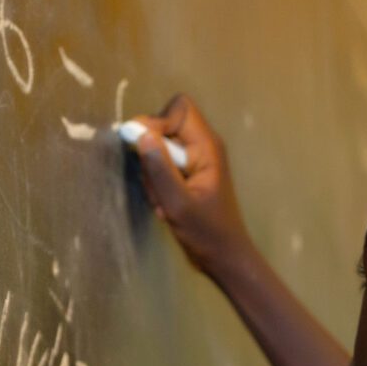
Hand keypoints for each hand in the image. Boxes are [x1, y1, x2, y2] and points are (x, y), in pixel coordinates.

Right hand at [126, 94, 251, 277]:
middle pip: (164, 128)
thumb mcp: (178, 203)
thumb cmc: (207, 232)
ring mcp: (195, 161)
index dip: (157, 121)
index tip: (145, 147)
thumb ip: (160, 168)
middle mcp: (202, 147)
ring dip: (154, 177)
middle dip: (152, 156)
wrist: (224, 257)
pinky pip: (162, 168)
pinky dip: (158, 187)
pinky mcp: (188, 175)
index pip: (180, 108)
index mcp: (207, 146)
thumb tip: (142, 134)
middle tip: (157, 186)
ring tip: (165, 203)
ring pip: (159, 151)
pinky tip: (167, 208)